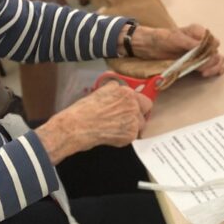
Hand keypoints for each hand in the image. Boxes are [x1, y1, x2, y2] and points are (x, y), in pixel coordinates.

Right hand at [38, 81, 152, 160]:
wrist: (77, 126)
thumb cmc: (84, 109)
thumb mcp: (100, 91)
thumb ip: (113, 88)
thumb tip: (117, 86)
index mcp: (125, 92)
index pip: (140, 96)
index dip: (135, 102)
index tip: (130, 107)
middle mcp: (132, 105)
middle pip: (146, 108)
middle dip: (138, 112)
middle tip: (127, 117)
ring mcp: (133, 120)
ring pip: (140, 123)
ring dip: (132, 125)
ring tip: (116, 127)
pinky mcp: (130, 134)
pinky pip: (132, 135)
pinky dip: (124, 136)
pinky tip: (111, 134)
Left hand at [131, 24, 223, 76]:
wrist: (150, 46)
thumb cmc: (162, 38)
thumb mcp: (174, 38)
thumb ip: (189, 42)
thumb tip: (202, 47)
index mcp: (198, 32)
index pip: (213, 42)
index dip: (209, 51)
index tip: (201, 58)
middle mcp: (202, 42)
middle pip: (216, 53)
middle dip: (211, 62)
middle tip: (201, 69)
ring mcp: (201, 52)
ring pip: (218, 60)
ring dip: (214, 67)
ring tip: (204, 73)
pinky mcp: (198, 62)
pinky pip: (214, 66)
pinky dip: (215, 70)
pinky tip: (209, 74)